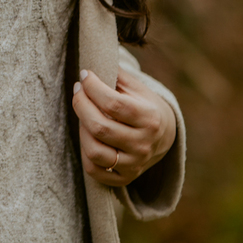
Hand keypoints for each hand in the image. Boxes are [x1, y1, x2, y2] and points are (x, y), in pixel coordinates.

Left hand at [73, 67, 175, 189]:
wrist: (165, 136)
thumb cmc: (144, 106)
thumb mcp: (137, 88)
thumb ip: (116, 75)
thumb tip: (90, 64)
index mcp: (150, 118)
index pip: (113, 103)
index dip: (92, 87)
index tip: (83, 75)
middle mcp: (144, 144)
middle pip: (100, 127)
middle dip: (81, 105)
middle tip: (77, 91)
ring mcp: (135, 164)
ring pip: (95, 151)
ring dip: (82, 129)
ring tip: (83, 115)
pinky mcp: (125, 178)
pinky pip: (95, 170)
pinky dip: (85, 152)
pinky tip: (87, 135)